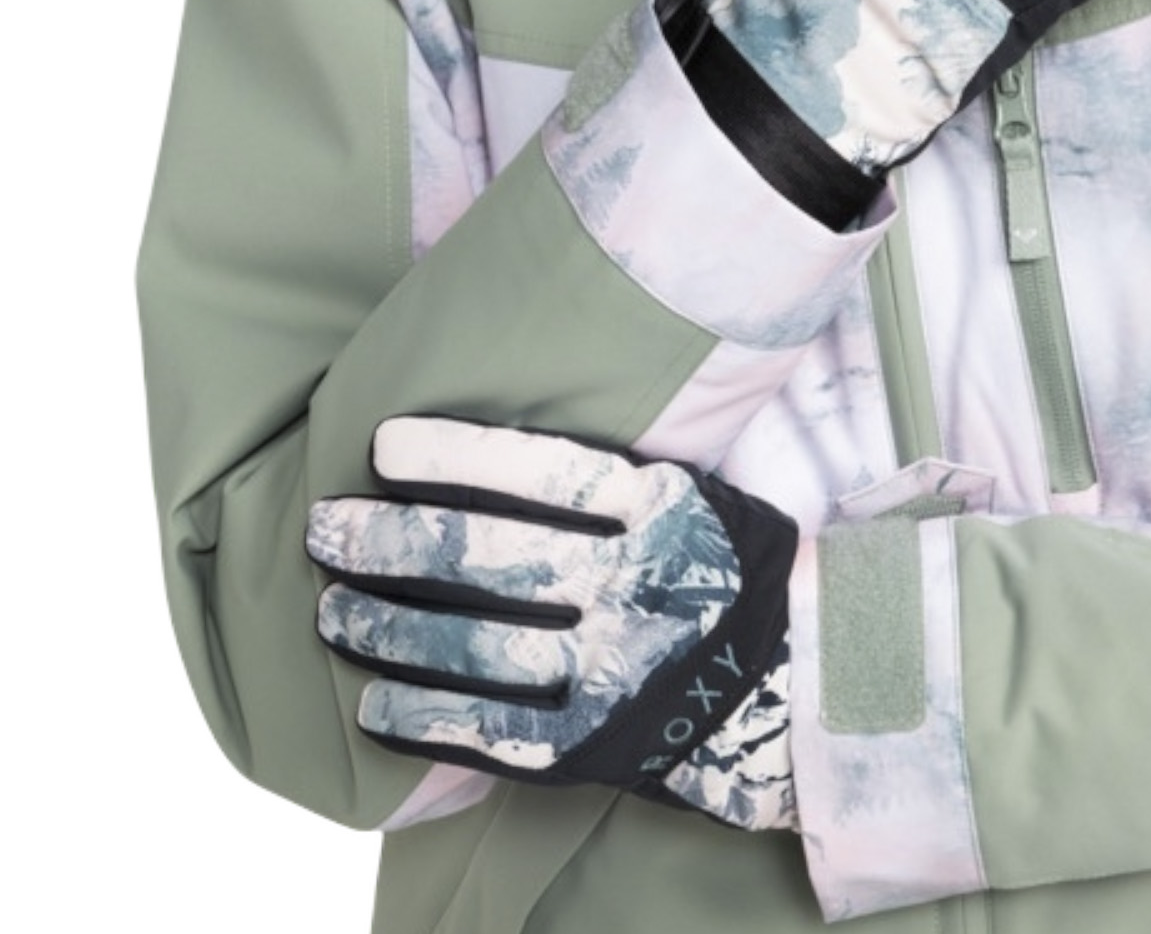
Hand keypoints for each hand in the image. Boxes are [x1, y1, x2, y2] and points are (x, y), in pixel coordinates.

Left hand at [306, 417, 799, 829]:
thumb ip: (612, 477)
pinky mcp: (594, 746)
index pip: (542, 470)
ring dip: (386, 627)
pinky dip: (423, 719)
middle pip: (487, 556)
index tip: (383, 446)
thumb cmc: (716, 573)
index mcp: (661, 510)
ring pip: (472, 647)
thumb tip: (485, 445)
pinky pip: (490, 733)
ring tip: (330, 610)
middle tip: (325, 527)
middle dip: (390, 539)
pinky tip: (372, 703)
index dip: (454, 455)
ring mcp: (613, 671)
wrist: (784, 689)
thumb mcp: (690, 498)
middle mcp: (635, 586)